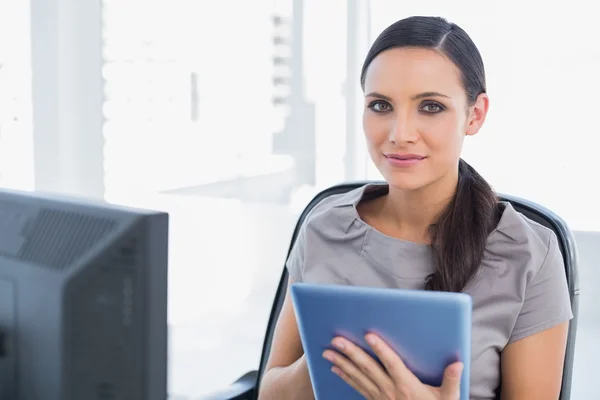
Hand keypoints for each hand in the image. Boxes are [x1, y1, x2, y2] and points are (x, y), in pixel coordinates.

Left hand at [322, 333, 462, 399]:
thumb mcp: (448, 399)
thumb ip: (451, 381)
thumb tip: (457, 363)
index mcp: (407, 385)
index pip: (392, 364)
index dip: (381, 349)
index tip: (369, 335)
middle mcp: (390, 390)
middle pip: (368, 368)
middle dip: (351, 353)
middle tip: (336, 340)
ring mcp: (379, 397)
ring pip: (358, 377)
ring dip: (342, 363)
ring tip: (328, 352)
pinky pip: (357, 388)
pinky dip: (345, 377)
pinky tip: (335, 368)